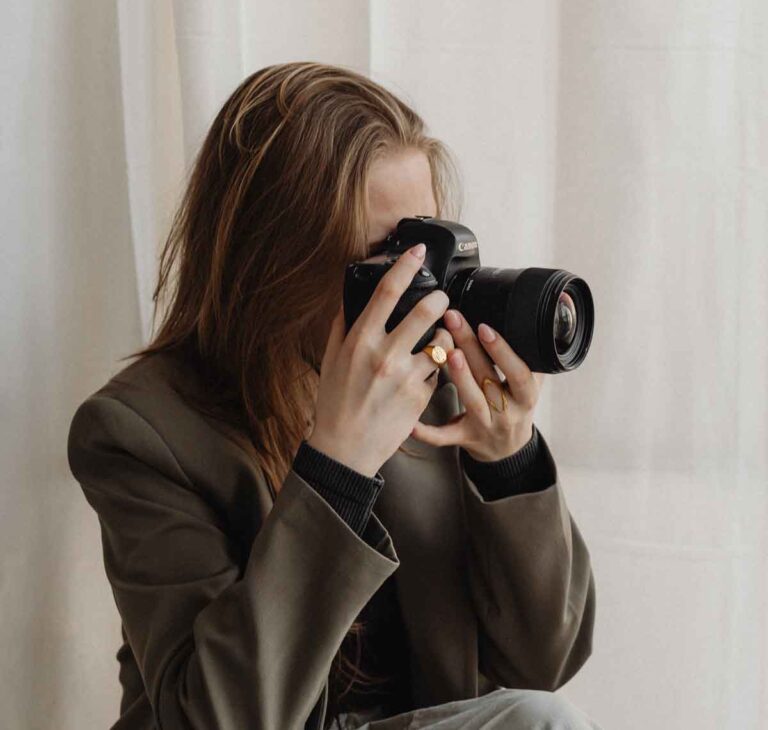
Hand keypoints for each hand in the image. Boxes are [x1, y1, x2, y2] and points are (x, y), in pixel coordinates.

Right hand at [307, 243, 453, 476]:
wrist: (345, 448)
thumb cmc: (335, 402)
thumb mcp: (330, 359)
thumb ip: (343, 325)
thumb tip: (354, 298)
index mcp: (360, 341)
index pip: (387, 292)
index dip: (406, 265)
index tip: (418, 252)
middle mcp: (385, 356)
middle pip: (426, 311)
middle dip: (440, 300)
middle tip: (440, 301)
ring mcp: (406, 377)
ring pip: (441, 342)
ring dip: (443, 336)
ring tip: (436, 341)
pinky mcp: (422, 397)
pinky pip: (439, 371)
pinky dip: (436, 367)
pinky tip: (425, 372)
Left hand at [410, 309, 545, 461]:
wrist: (508, 451)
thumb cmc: (515, 408)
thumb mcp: (530, 386)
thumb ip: (531, 359)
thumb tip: (534, 321)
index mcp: (526, 398)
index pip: (519, 373)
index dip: (504, 352)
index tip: (485, 327)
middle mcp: (507, 413)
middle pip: (488, 378)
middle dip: (471, 347)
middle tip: (454, 319)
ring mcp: (484, 426)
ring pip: (471, 402)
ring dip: (459, 377)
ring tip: (445, 351)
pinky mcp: (464, 438)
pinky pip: (444, 438)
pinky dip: (427, 432)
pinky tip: (410, 423)